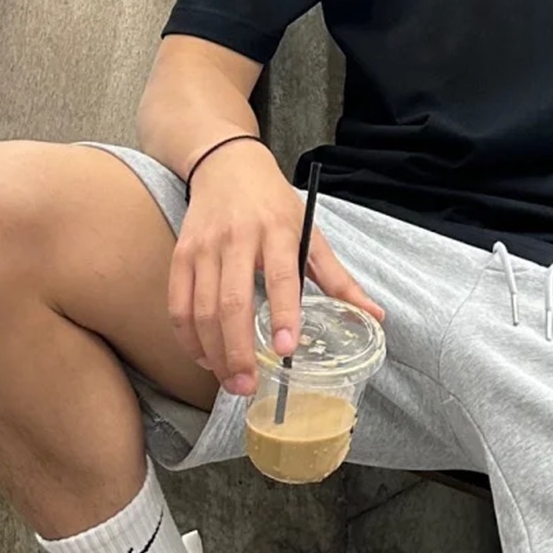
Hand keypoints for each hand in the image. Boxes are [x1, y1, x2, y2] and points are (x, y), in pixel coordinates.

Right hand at [168, 143, 384, 397]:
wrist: (226, 165)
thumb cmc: (274, 204)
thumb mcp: (311, 232)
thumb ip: (339, 279)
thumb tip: (375, 316)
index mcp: (278, 232)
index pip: (281, 277)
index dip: (284, 314)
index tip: (287, 350)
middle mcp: (238, 239)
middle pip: (232, 302)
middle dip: (239, 350)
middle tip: (249, 386)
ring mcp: (205, 247)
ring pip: (202, 309)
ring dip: (214, 352)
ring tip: (231, 382)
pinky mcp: (181, 254)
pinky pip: (177, 303)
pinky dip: (187, 337)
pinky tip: (205, 358)